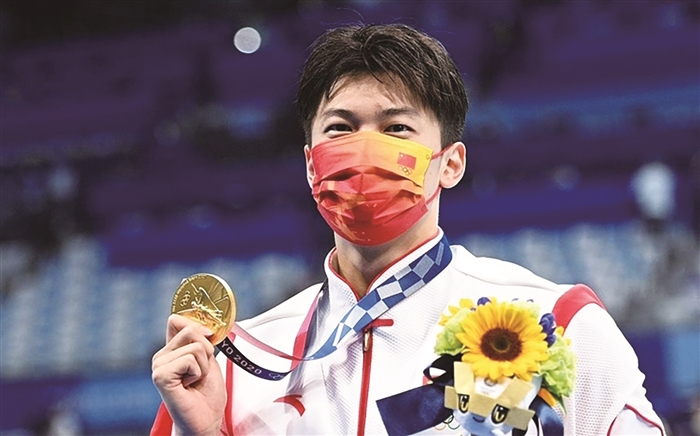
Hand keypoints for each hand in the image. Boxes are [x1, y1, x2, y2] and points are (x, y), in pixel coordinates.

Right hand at [152, 314, 225, 434]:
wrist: (206, 420)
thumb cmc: (207, 393)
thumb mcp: (208, 358)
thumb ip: (202, 339)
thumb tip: (203, 325)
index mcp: (171, 349)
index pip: (176, 320)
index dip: (198, 327)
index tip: (207, 342)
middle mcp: (161, 355)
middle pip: (191, 330)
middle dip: (206, 350)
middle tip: (200, 372)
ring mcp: (158, 365)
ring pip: (195, 346)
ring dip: (203, 365)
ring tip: (195, 380)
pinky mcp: (160, 375)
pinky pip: (189, 359)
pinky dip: (197, 372)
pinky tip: (189, 385)